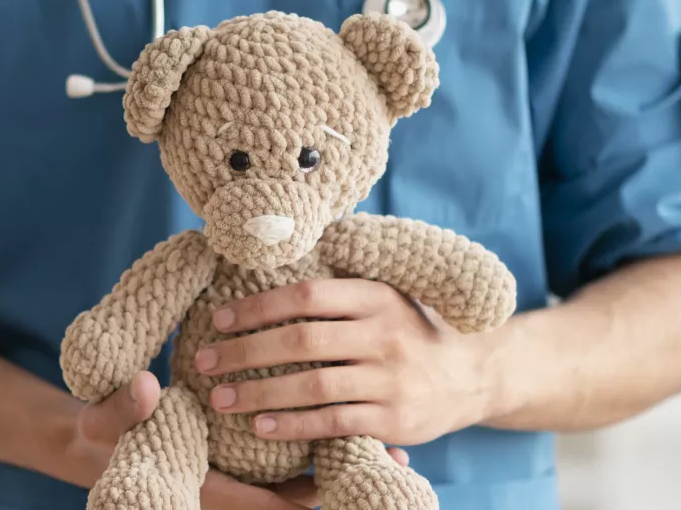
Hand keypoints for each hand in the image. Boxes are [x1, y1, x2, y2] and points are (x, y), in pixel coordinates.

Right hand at [67, 371, 411, 508]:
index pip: (266, 504)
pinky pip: (291, 464)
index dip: (308, 498)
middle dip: (344, 480)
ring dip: (342, 464)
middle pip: (297, 497)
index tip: (351, 483)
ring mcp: (242, 475)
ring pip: (301, 481)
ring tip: (395, 451)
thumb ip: (121, 410)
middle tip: (397, 462)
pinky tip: (352, 425)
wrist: (97, 441)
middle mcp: (231, 488)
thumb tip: (146, 388)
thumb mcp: (102, 423)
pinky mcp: (245, 459)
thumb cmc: (101, 437)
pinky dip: (321, 446)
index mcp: (206, 486)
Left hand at [194, 279, 495, 445]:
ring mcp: (391, 379)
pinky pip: (333, 422)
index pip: (306, 295)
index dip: (257, 307)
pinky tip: (261, 427)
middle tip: (205, 362)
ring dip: (260, 393)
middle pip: (301, 341)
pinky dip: (293, 426)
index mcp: (377, 296)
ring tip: (221, 399)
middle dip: (245, 352)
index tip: (219, 319)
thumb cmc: (413, 330)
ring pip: (313, 386)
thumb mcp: (387, 295)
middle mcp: (385, 334)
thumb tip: (274, 252)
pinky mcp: (395, 419)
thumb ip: (341, 285)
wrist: (476, 375)